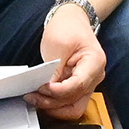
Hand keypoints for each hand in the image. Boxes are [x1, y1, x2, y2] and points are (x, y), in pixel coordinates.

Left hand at [34, 2, 108, 118]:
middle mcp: (95, 76)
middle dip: (52, 101)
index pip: (78, 85)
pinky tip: (42, 98)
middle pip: (75, 100)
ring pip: (73, 107)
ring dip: (53, 107)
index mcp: (94, 62)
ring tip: (35, 99)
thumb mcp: (57, 44)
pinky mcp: (78, 87)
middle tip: (32, 95)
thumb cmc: (68, 28)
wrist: (73, 21)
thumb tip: (46, 88)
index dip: (58, 91)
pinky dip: (55, 104)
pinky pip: (69, 103)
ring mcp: (88, 84)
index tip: (42, 88)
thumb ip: (53, 68)